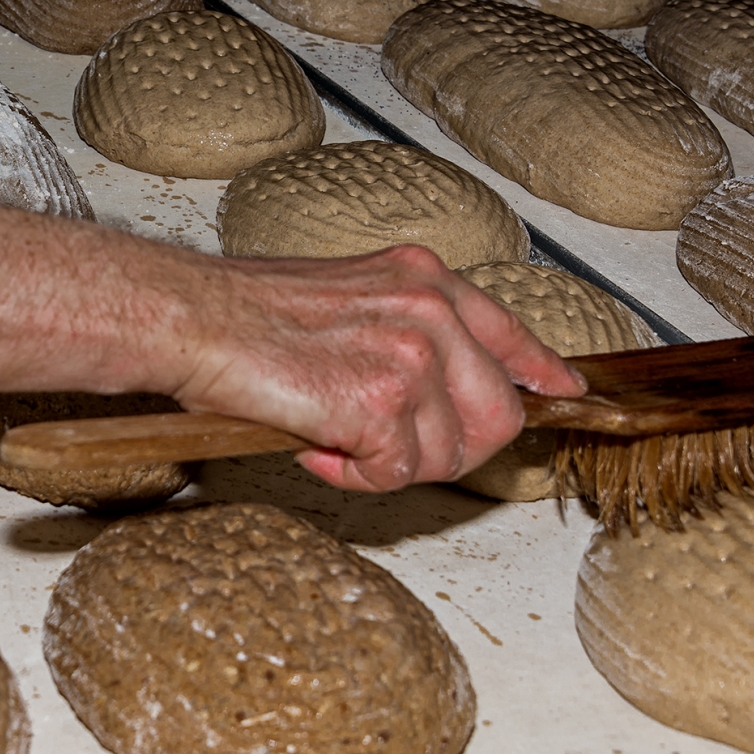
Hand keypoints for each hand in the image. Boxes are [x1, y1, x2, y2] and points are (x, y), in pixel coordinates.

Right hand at [170, 245, 583, 491]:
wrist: (192, 318)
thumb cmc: (246, 312)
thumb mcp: (349, 295)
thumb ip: (405, 329)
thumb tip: (439, 388)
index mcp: (423, 278)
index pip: (511, 334)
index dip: (539, 373)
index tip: (561, 393)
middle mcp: (430, 310)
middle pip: (498, 416)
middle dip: (448, 450)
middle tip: (387, 449)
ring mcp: (410, 356)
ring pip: (446, 456)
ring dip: (387, 463)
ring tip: (329, 434)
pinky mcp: (380, 403)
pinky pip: (394, 475)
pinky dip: (352, 475)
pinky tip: (313, 442)